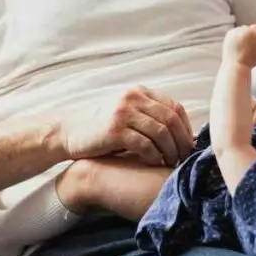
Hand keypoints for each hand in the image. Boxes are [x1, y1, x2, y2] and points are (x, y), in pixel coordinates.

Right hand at [58, 86, 193, 166]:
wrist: (66, 131)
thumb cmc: (99, 126)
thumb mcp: (124, 111)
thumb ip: (146, 114)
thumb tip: (178, 131)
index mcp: (138, 92)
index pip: (174, 107)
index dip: (186, 128)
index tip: (189, 145)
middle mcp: (132, 98)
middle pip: (171, 119)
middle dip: (182, 141)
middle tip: (184, 158)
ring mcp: (123, 113)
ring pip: (161, 132)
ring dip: (170, 151)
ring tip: (171, 163)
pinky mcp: (114, 130)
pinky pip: (144, 145)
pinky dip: (154, 156)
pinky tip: (154, 163)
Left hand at [223, 17, 255, 67]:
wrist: (236, 64)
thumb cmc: (252, 60)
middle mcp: (251, 31)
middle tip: (253, 44)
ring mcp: (240, 30)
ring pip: (245, 29)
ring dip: (246, 34)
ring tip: (244, 46)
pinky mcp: (232, 32)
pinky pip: (237, 31)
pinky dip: (237, 36)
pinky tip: (237, 45)